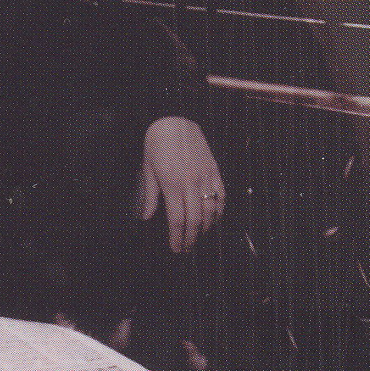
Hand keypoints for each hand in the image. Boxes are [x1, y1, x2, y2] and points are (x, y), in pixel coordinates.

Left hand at [137, 115, 223, 253]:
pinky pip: (221, 195)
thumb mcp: (147, 170)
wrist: (174, 121)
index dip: (178, 237)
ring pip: (211, 210)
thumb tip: (147, 217)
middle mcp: (191, 182)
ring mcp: (205, 176)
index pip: (177, 219)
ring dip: (206, 227)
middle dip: (191, 238)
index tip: (177, 249)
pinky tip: (213, 219)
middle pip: (195, 219)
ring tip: (198, 237)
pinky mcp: (215, 170)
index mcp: (171, 184)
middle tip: (187, 248)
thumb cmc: (156, 145)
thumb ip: (151, 195)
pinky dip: (219, 211)